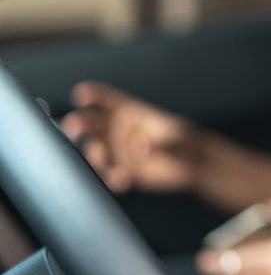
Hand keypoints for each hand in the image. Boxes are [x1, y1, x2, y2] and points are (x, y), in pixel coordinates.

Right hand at [59, 81, 197, 194]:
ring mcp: (116, 153)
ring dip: (95, 153)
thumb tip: (143, 147)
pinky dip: (114, 178)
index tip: (81, 94)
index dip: (92, 96)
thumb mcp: (176, 136)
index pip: (106, 100)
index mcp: (129, 112)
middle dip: (80, 124)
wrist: (192, 164)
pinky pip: (111, 176)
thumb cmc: (183, 140)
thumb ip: (160, 142)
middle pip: (92, 124)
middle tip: (75, 126)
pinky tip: (123, 180)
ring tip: (101, 156)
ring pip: (96, 151)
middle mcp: (117, 132)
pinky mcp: (122, 173)